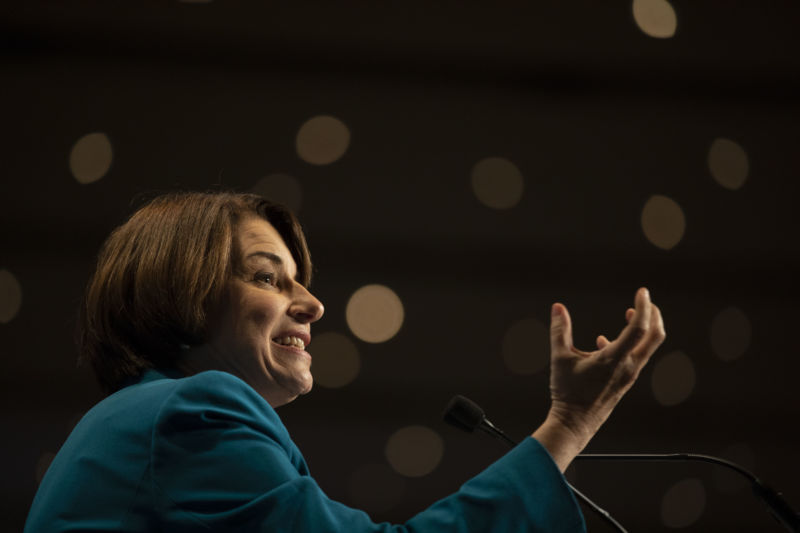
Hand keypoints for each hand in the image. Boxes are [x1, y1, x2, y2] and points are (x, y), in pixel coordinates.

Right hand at [546, 287, 665, 444]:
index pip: (638, 328)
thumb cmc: (568, 392)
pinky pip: (635, 357)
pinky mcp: (624, 381)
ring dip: (643, 328)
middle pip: (655, 336)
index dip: (644, 307)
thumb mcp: (560, 358)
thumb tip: (557, 307)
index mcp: (614, 359)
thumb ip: (560, 330)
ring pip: (647, 347)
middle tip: (645, 299)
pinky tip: (604, 341)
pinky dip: (629, 342)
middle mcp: (628, 367)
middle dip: (654, 315)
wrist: (575, 423)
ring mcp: (629, 375)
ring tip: (632, 313)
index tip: (642, 291)